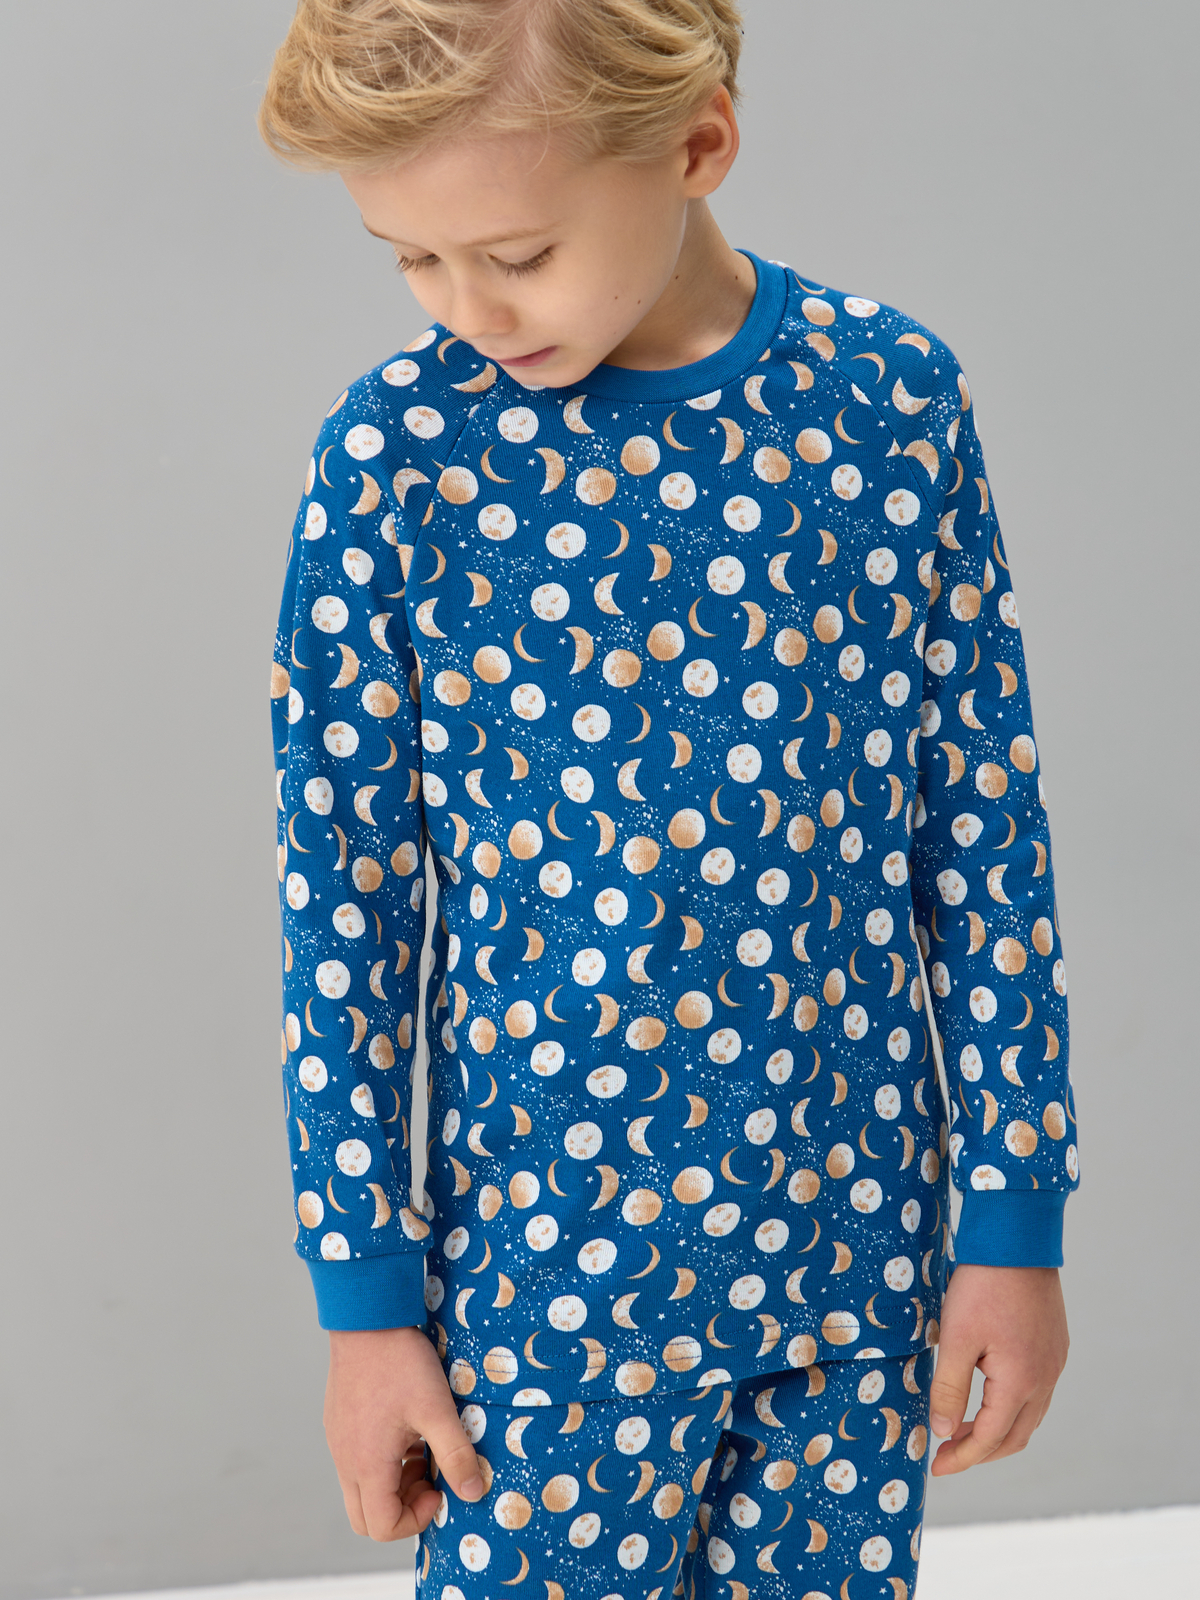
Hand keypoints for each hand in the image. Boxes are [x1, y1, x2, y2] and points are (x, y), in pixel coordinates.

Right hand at [324, 1326, 483, 1539]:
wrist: (367, 1317)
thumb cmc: (401, 1363)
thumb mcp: (437, 1408)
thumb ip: (456, 1453)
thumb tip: (473, 1491)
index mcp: (366, 1464)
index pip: (382, 1527)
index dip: (415, 1520)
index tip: (439, 1488)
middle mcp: (345, 1459)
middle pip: (366, 1516)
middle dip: (402, 1507)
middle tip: (430, 1474)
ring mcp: (338, 1441)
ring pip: (361, 1488)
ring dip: (394, 1482)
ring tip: (422, 1446)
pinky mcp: (338, 1423)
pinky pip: (356, 1461)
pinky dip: (382, 1460)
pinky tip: (407, 1426)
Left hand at [928, 1264, 1068, 1475]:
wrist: (1017, 1240)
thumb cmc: (982, 1286)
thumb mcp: (956, 1338)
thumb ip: (948, 1388)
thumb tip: (941, 1431)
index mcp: (1021, 1383)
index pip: (989, 1438)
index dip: (962, 1457)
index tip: (936, 1467)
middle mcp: (1045, 1379)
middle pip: (1015, 1436)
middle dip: (980, 1450)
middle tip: (947, 1453)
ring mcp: (1054, 1362)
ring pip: (1029, 1416)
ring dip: (996, 1429)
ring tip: (960, 1426)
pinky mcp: (1055, 1346)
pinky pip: (1037, 1392)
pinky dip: (1011, 1406)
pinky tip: (986, 1393)